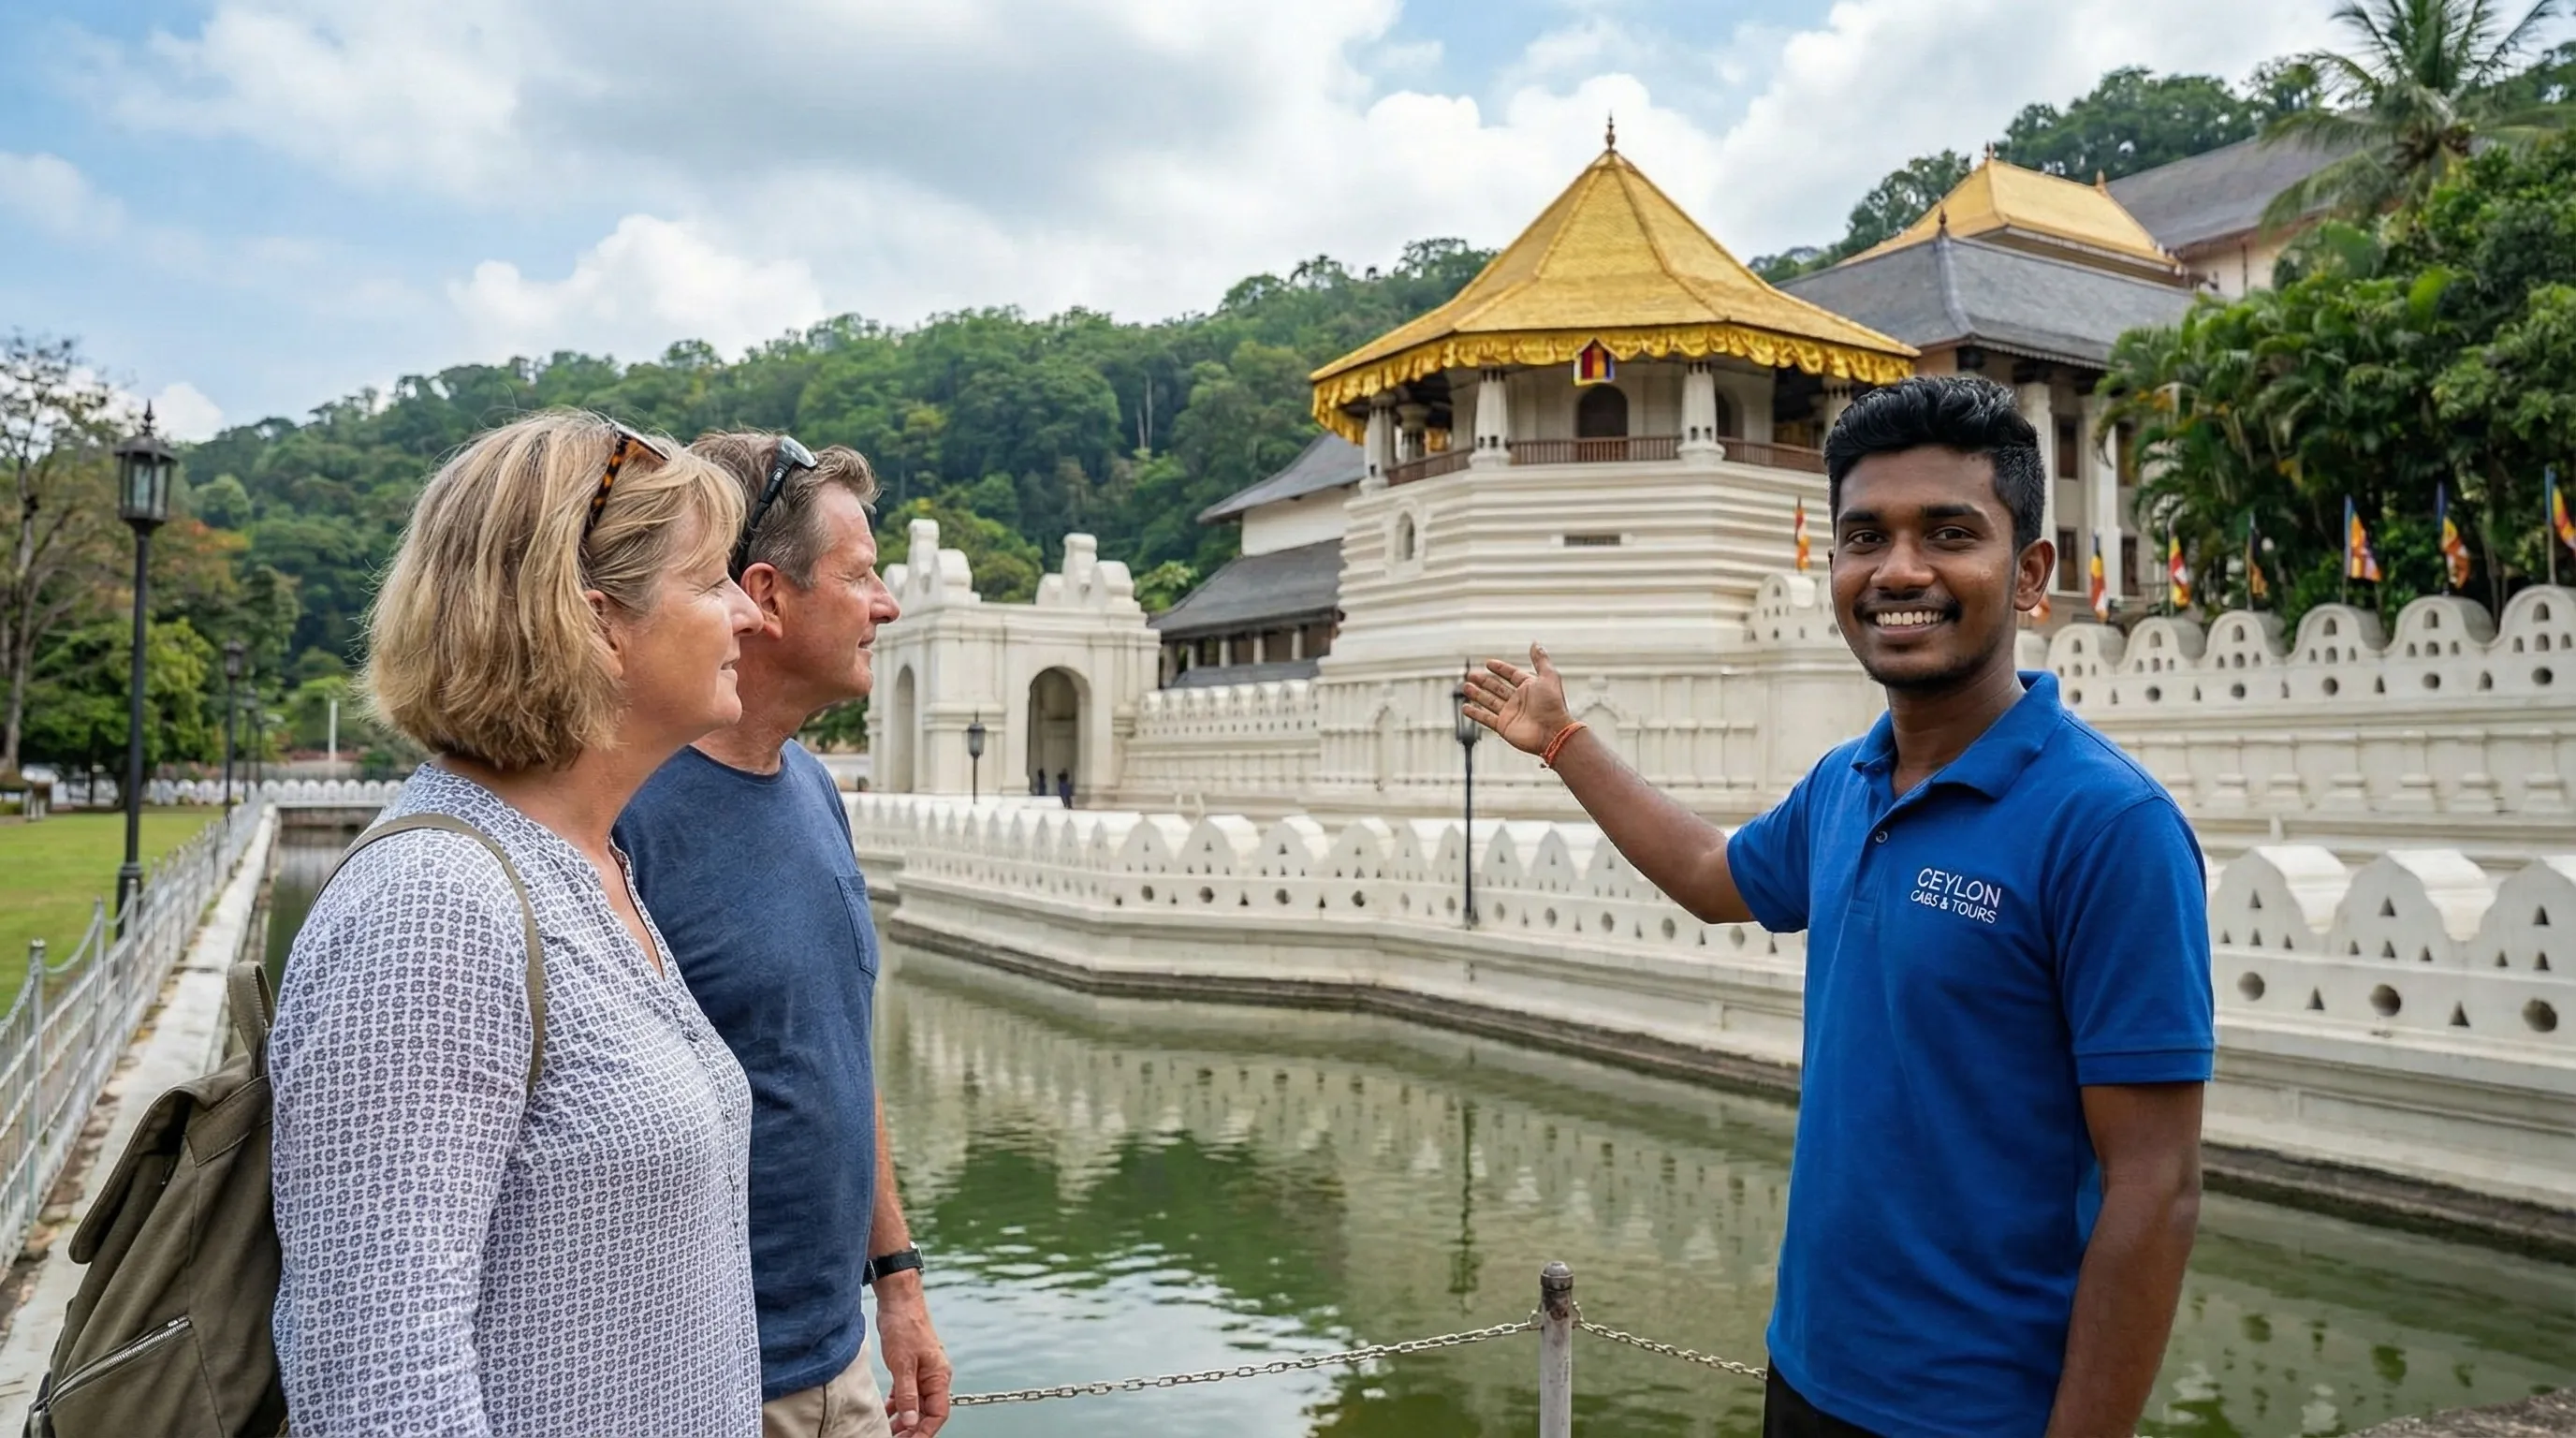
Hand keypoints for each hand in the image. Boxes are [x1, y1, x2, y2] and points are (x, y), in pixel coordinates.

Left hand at [874, 1283, 950, 1435]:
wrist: (899, 1301)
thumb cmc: (905, 1327)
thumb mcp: (903, 1365)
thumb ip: (908, 1395)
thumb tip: (911, 1422)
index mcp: (939, 1377)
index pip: (938, 1414)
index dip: (925, 1432)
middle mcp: (934, 1377)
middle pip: (926, 1412)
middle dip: (913, 1429)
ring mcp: (922, 1372)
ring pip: (915, 1404)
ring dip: (904, 1419)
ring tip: (888, 1432)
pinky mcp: (909, 1367)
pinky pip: (906, 1393)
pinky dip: (897, 1405)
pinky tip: (886, 1413)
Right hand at [1460, 644, 1574, 756]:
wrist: (1552, 732)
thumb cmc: (1553, 706)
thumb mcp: (1549, 677)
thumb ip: (1541, 660)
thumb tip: (1536, 644)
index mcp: (1529, 687)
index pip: (1511, 674)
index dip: (1500, 668)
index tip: (1489, 663)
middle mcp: (1519, 700)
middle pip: (1497, 687)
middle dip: (1484, 681)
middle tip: (1471, 674)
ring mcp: (1510, 713)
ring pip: (1489, 701)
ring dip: (1477, 694)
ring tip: (1466, 687)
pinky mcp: (1503, 726)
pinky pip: (1486, 718)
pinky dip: (1475, 713)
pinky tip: (1466, 708)